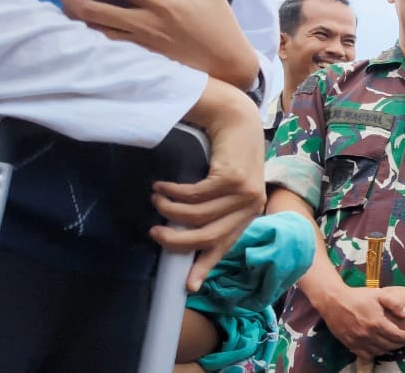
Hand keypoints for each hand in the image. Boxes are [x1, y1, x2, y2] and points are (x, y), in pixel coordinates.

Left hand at [53, 0, 259, 87]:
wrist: (228, 65)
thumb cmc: (221, 26)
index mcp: (160, 4)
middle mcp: (144, 25)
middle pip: (92, 12)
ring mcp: (140, 46)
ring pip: (94, 33)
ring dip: (76, 19)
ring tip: (72, 7)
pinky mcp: (142, 60)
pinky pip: (107, 47)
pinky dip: (92, 36)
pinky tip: (88, 28)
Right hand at [157, 79, 264, 289]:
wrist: (235, 117)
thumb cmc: (226, 151)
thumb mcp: (225, 184)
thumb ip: (214, 209)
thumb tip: (185, 235)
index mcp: (250, 211)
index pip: (225, 244)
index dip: (205, 265)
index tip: (188, 287)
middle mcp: (251, 204)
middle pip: (207, 237)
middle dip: (176, 239)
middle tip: (154, 230)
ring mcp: (244, 192)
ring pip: (197, 216)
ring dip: (170, 210)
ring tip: (155, 197)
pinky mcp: (233, 178)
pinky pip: (194, 196)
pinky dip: (173, 193)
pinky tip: (162, 184)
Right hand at [312, 285, 404, 357]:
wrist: (334, 301)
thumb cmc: (357, 296)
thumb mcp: (379, 294)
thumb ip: (395, 304)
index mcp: (377, 322)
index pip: (397, 335)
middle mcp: (368, 334)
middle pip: (389, 345)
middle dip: (400, 344)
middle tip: (404, 340)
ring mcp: (358, 341)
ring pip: (378, 351)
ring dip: (388, 349)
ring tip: (393, 344)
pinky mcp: (350, 344)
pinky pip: (365, 355)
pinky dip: (374, 353)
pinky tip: (378, 348)